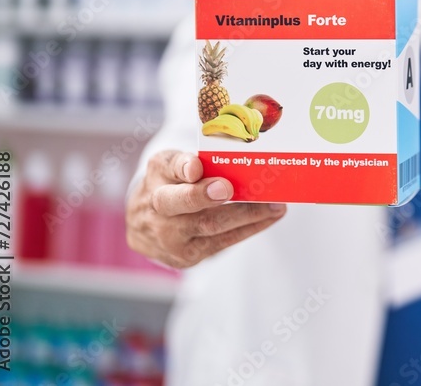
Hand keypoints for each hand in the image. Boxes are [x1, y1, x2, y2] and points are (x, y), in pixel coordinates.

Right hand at [126, 150, 286, 268]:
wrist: (146, 223)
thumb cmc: (169, 185)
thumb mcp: (172, 165)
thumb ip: (186, 162)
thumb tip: (204, 166)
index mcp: (157, 176)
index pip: (168, 168)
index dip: (182, 168)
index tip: (196, 167)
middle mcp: (156, 208)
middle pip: (179, 202)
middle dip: (205, 196)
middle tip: (229, 188)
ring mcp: (169, 237)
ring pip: (208, 225)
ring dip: (247, 214)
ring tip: (275, 205)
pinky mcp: (185, 257)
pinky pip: (221, 242)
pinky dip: (249, 228)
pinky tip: (269, 218)